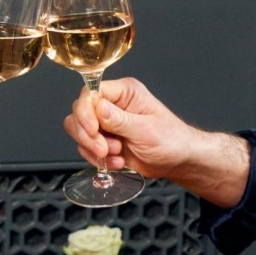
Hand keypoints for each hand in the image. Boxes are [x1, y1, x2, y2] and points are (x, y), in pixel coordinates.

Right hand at [63, 77, 249, 207]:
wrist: (177, 161)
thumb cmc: (171, 140)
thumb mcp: (145, 130)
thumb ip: (119, 119)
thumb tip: (97, 107)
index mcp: (124, 92)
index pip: (91, 93)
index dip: (86, 112)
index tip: (92, 130)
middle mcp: (112, 105)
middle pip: (79, 112)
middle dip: (88, 135)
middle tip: (105, 150)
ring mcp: (106, 123)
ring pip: (79, 131)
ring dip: (93, 148)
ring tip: (116, 155)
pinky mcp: (103, 140)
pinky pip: (85, 148)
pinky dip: (97, 159)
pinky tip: (117, 162)